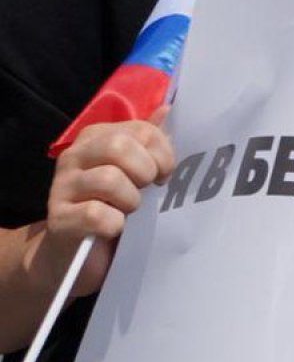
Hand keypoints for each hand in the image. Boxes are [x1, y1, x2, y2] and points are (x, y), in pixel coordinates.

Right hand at [39, 110, 173, 299]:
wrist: (75, 252)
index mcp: (95, 137)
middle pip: (120, 147)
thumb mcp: (133, 170)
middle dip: (145, 171)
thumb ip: (147, 141)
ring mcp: (61, 187)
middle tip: (148, 189)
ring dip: (131, 200)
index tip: (164, 173)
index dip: (162, 152)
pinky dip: (115, 223)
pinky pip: (96, 214)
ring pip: (108, 179)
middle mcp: (73, 156)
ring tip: (129, 209)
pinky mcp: (58, 219)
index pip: (140, 129)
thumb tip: (167, 108)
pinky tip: (114, 227)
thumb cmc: (113, 205)